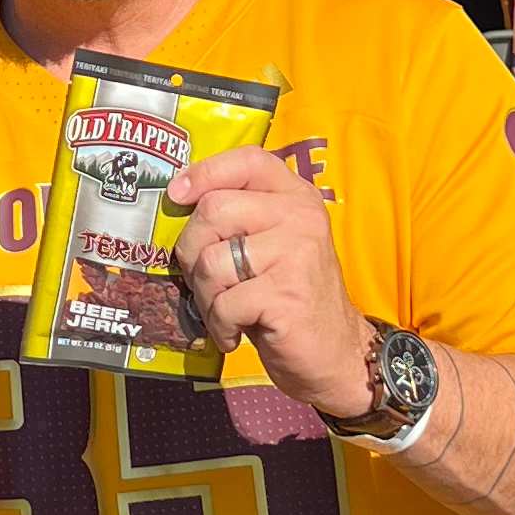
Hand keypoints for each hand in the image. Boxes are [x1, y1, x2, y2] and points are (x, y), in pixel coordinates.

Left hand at [167, 142, 369, 418]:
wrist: (336, 353)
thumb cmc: (290, 298)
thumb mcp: (273, 246)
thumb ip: (240, 218)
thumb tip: (179, 201)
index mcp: (297, 198)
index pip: (248, 160)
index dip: (205, 172)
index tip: (177, 195)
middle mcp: (301, 217)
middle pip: (214, 210)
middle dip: (191, 251)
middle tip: (205, 281)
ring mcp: (297, 254)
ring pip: (211, 261)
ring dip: (204, 296)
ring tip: (224, 312)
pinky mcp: (286, 295)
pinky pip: (224, 304)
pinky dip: (219, 326)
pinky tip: (234, 333)